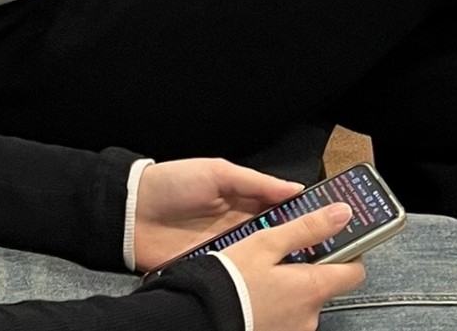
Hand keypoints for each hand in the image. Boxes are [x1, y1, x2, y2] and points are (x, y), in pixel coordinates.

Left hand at [132, 159, 304, 271]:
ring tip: (294, 271)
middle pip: (271, 240)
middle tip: (318, 253)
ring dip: (270, 265)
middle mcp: (235, 228)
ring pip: (255, 261)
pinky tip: (259, 283)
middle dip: (292, 246)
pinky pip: (230, 275)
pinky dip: (243, 279)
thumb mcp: (219, 172)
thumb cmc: (173, 183)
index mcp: (241, 202)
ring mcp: (222, 250)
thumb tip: (294, 188)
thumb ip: (256, 183)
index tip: (326, 222)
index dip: (300, 216)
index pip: (279, 212)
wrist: (130, 211)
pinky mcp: (206, 269)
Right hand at [224, 203, 365, 330]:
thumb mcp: (268, 242)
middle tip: (287, 252)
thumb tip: (343, 213)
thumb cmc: (230, 280)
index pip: (355, 272)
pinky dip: (278, 302)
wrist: (197, 315)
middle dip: (311, 268)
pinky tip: (258, 292)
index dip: (351, 252)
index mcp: (313, 288)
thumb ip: (309, 227)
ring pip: (304, 301)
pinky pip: (287, 316)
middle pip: (326, 285)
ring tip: (265, 272)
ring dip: (292, 286)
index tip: (339, 240)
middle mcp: (309, 316)